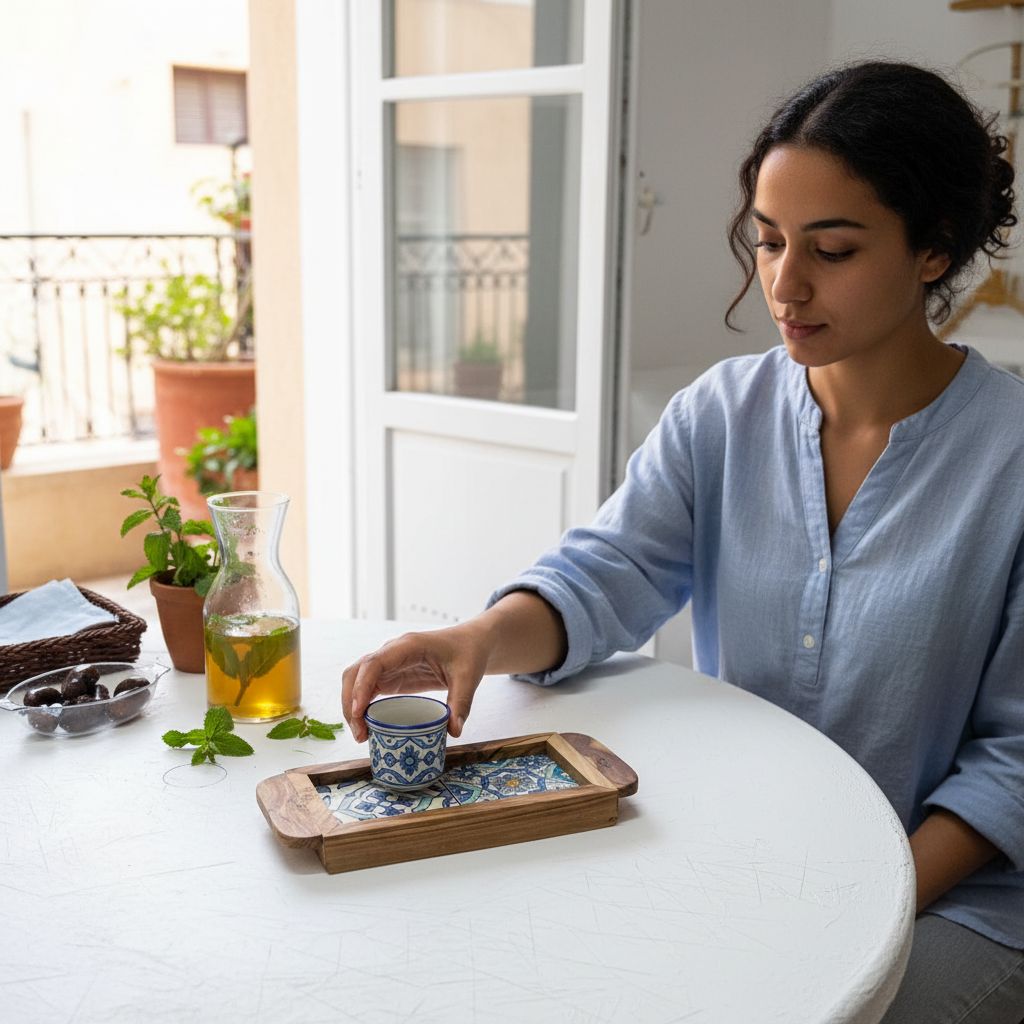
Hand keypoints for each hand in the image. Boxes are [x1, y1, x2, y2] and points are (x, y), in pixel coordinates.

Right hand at [341, 625, 489, 741]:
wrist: (470, 644)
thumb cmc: (468, 653)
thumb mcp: (469, 677)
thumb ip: (461, 703)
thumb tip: (453, 732)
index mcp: (409, 646)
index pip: (375, 662)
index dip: (362, 686)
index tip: (358, 712)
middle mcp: (392, 652)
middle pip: (357, 672)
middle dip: (350, 701)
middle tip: (360, 733)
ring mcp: (389, 664)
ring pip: (356, 681)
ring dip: (352, 706)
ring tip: (361, 735)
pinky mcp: (391, 675)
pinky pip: (367, 688)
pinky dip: (361, 706)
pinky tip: (366, 726)